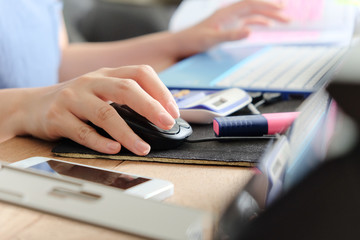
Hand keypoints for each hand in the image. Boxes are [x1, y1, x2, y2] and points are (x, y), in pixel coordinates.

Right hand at [20, 65, 179, 155]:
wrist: (32, 105)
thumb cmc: (75, 101)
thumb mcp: (101, 91)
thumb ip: (126, 98)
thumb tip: (160, 117)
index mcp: (107, 74)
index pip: (140, 73)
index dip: (161, 91)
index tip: (173, 111)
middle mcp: (91, 82)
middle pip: (126, 89)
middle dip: (151, 107)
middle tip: (167, 124)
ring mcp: (73, 98)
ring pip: (106, 113)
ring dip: (128, 133)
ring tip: (143, 148)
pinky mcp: (57, 116)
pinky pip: (81, 131)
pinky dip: (100, 141)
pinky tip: (114, 149)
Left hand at [173, 0, 288, 57]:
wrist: (180, 43)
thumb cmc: (192, 40)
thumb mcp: (211, 39)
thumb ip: (229, 35)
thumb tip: (249, 31)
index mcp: (225, 13)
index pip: (250, 5)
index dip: (266, 5)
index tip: (281, 8)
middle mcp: (228, 13)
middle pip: (255, 7)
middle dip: (272, 10)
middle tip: (288, 16)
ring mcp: (229, 19)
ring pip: (252, 14)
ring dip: (267, 16)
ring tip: (283, 19)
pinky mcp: (227, 26)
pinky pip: (247, 21)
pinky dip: (258, 22)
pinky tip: (267, 26)